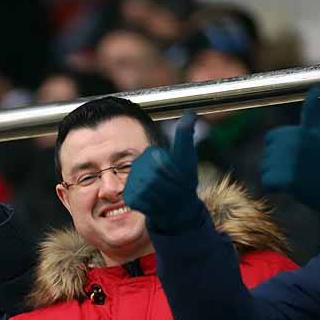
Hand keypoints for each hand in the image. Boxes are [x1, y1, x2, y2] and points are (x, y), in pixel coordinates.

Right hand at [123, 111, 204, 235]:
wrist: (177, 203)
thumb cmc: (183, 180)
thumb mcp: (187, 158)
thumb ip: (185, 136)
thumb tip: (191, 114)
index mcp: (151, 153)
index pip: (160, 164)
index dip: (174, 175)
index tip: (181, 179)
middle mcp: (137, 164)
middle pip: (153, 178)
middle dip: (169, 188)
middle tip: (176, 192)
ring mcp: (131, 180)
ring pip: (146, 190)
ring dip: (162, 198)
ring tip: (167, 198)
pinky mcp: (128, 195)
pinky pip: (139, 201)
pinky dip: (151, 206)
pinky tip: (156, 204)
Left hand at [261, 86, 319, 210]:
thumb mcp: (317, 131)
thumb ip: (311, 110)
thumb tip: (315, 87)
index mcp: (296, 133)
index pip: (271, 138)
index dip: (283, 147)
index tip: (299, 153)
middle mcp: (290, 147)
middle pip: (268, 153)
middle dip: (279, 161)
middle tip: (298, 166)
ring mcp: (284, 164)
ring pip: (266, 167)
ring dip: (277, 174)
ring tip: (296, 175)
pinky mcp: (278, 181)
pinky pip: (266, 182)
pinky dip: (275, 186)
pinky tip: (290, 186)